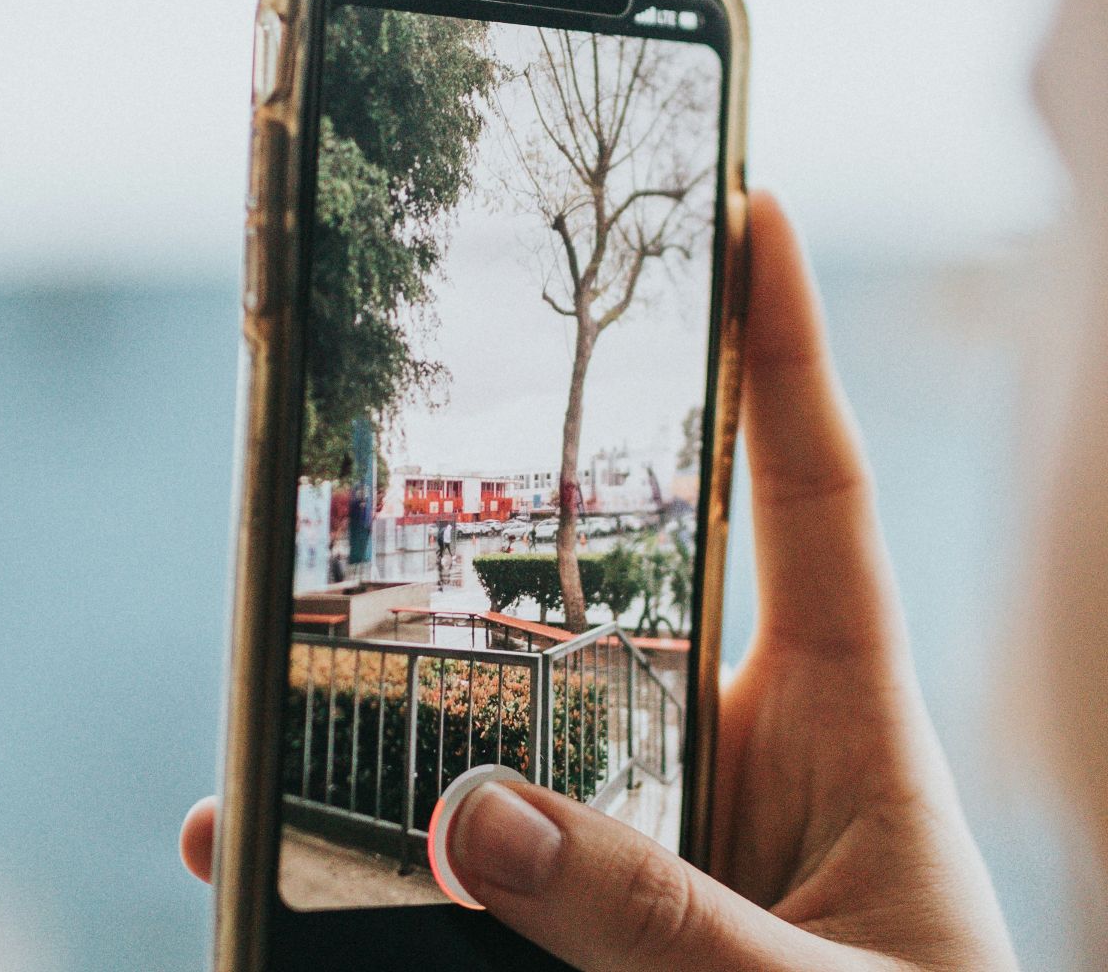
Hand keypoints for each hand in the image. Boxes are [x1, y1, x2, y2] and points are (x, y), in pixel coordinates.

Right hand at [181, 192, 1015, 970]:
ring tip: (266, 676)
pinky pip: (464, 875)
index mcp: (850, 719)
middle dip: (511, 516)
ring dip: (393, 709)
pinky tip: (257, 851)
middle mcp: (739, 753)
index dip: (784, 346)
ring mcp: (652, 837)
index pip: (814, 494)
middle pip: (609, 593)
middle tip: (406, 428)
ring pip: (506, 736)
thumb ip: (668, 921)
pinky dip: (366, 865)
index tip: (751, 208)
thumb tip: (477, 816)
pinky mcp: (589, 927)